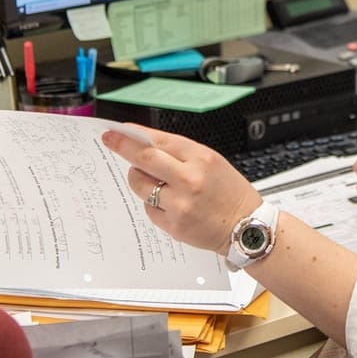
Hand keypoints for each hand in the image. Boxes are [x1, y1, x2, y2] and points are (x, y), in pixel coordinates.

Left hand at [102, 126, 259, 255]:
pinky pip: (149, 208)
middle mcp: (190, 180)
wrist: (246, 227)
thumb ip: (182, 153)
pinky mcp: (173, 225)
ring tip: (154, 181)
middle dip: (122, 146)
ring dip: (139, 178)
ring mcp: (180, 204)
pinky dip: (154, 203)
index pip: (160, 141)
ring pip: (140, 185)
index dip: (136, 134)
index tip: (120, 130)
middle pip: (144, 159)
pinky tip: (171, 204)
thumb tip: (147, 144)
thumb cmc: (230, 193)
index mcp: (202, 159)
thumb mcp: (213, 162)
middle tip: (109, 139)